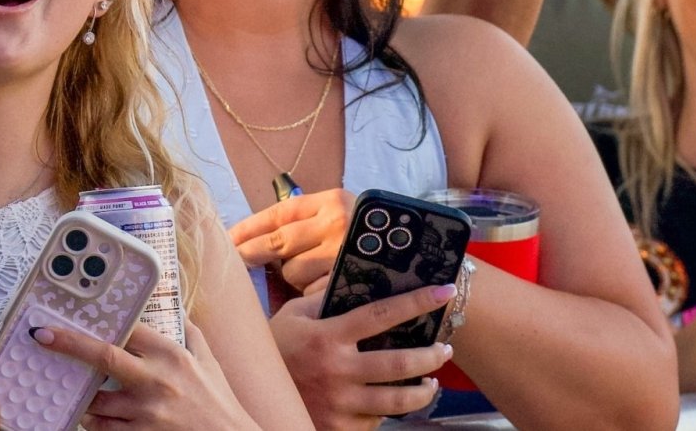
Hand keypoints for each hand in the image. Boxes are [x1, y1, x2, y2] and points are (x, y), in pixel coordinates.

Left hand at [34, 320, 256, 430]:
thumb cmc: (218, 402)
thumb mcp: (208, 361)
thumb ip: (190, 332)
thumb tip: (177, 307)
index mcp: (171, 355)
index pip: (128, 328)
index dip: (102, 320)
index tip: (76, 314)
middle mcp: (155, 380)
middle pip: (102, 356)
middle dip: (68, 344)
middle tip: (42, 336)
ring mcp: (145, 413)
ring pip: (96, 401)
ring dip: (84, 397)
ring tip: (80, 393)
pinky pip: (104, 430)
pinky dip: (96, 424)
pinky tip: (96, 419)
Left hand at [230, 188, 354, 293]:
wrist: (412, 253)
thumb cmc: (364, 232)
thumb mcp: (338, 213)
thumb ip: (305, 220)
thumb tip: (259, 239)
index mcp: (330, 202)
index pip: (280, 213)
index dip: (250, 226)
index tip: (228, 237)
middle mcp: (335, 225)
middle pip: (279, 241)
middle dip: (252, 252)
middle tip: (235, 260)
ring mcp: (341, 256)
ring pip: (292, 270)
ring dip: (291, 275)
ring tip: (309, 272)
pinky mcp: (345, 284)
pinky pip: (310, 292)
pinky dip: (309, 291)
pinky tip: (321, 285)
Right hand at [268, 287, 453, 429]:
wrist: (251, 391)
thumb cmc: (277, 346)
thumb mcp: (295, 315)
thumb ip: (326, 299)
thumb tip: (356, 278)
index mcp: (329, 335)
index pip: (383, 314)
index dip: (417, 301)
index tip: (444, 291)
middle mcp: (338, 370)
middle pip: (399, 364)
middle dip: (430, 355)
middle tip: (445, 349)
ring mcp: (340, 403)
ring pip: (396, 401)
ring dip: (422, 390)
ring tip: (431, 380)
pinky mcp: (339, 428)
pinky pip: (376, 422)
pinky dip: (390, 411)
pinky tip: (394, 401)